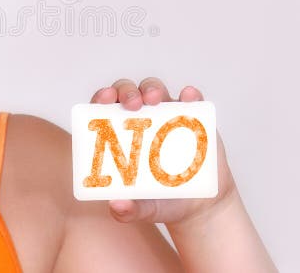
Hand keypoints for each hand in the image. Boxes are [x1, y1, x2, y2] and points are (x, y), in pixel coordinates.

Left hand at [91, 77, 237, 226]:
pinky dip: (189, 95)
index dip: (101, 98)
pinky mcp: (192, 118)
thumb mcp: (144, 209)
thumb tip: (117, 206)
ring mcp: (166, 115)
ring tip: (155, 100)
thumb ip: (129, 210)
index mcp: (119, 134)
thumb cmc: (162, 201)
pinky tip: (188, 97)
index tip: (104, 100)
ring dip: (152, 89)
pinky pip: (190, 99)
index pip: (103, 108)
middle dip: (127, 92)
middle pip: (128, 92)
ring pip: (155, 90)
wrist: (198, 207)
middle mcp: (140, 118)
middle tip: (133, 104)